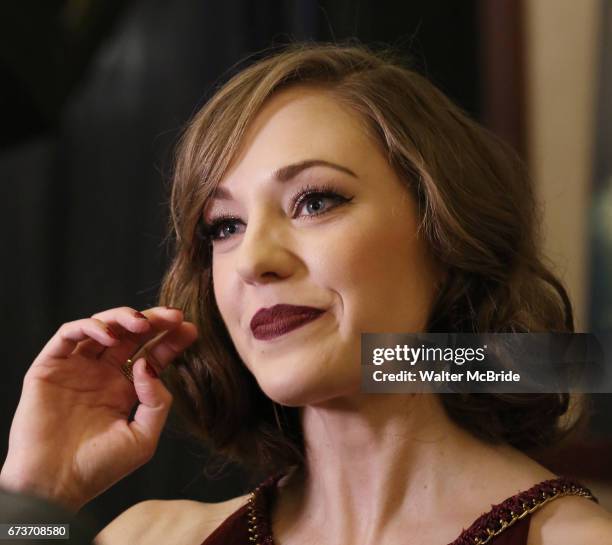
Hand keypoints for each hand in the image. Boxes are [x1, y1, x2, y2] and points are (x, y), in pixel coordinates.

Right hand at [0, 306, 197, 512]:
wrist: (54, 486)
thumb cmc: (98, 468)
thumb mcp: (143, 437)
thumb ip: (157, 401)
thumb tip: (149, 364)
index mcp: (124, 389)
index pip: (151, 354)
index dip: (171, 340)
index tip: (190, 328)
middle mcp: (101, 374)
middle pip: (130, 335)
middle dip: (153, 321)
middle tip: (173, 316)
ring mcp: (76, 369)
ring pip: (101, 327)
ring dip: (122, 318)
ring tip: (142, 324)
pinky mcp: (49, 368)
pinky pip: (67, 336)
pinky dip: (89, 328)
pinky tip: (110, 337)